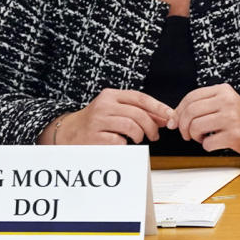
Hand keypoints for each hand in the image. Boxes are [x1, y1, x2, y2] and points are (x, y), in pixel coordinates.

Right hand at [40, 89, 176, 144]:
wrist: (68, 132)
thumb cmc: (97, 121)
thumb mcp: (116, 110)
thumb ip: (138, 111)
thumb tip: (165, 117)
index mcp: (111, 95)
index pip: (140, 98)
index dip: (158, 107)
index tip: (171, 116)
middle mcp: (104, 105)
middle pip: (138, 114)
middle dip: (152, 126)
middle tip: (155, 135)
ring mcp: (98, 121)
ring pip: (131, 126)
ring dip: (140, 135)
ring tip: (138, 139)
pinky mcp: (94, 137)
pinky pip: (119, 141)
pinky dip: (125, 144)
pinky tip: (122, 143)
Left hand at [173, 83, 239, 154]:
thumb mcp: (227, 102)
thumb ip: (204, 105)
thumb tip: (175, 117)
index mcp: (223, 91)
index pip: (191, 97)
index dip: (179, 110)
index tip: (175, 120)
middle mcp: (227, 102)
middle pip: (191, 112)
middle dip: (183, 126)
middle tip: (185, 133)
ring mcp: (231, 119)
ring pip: (196, 127)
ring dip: (194, 136)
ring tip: (201, 138)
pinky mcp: (234, 136)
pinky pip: (207, 143)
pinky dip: (206, 146)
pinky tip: (213, 143)